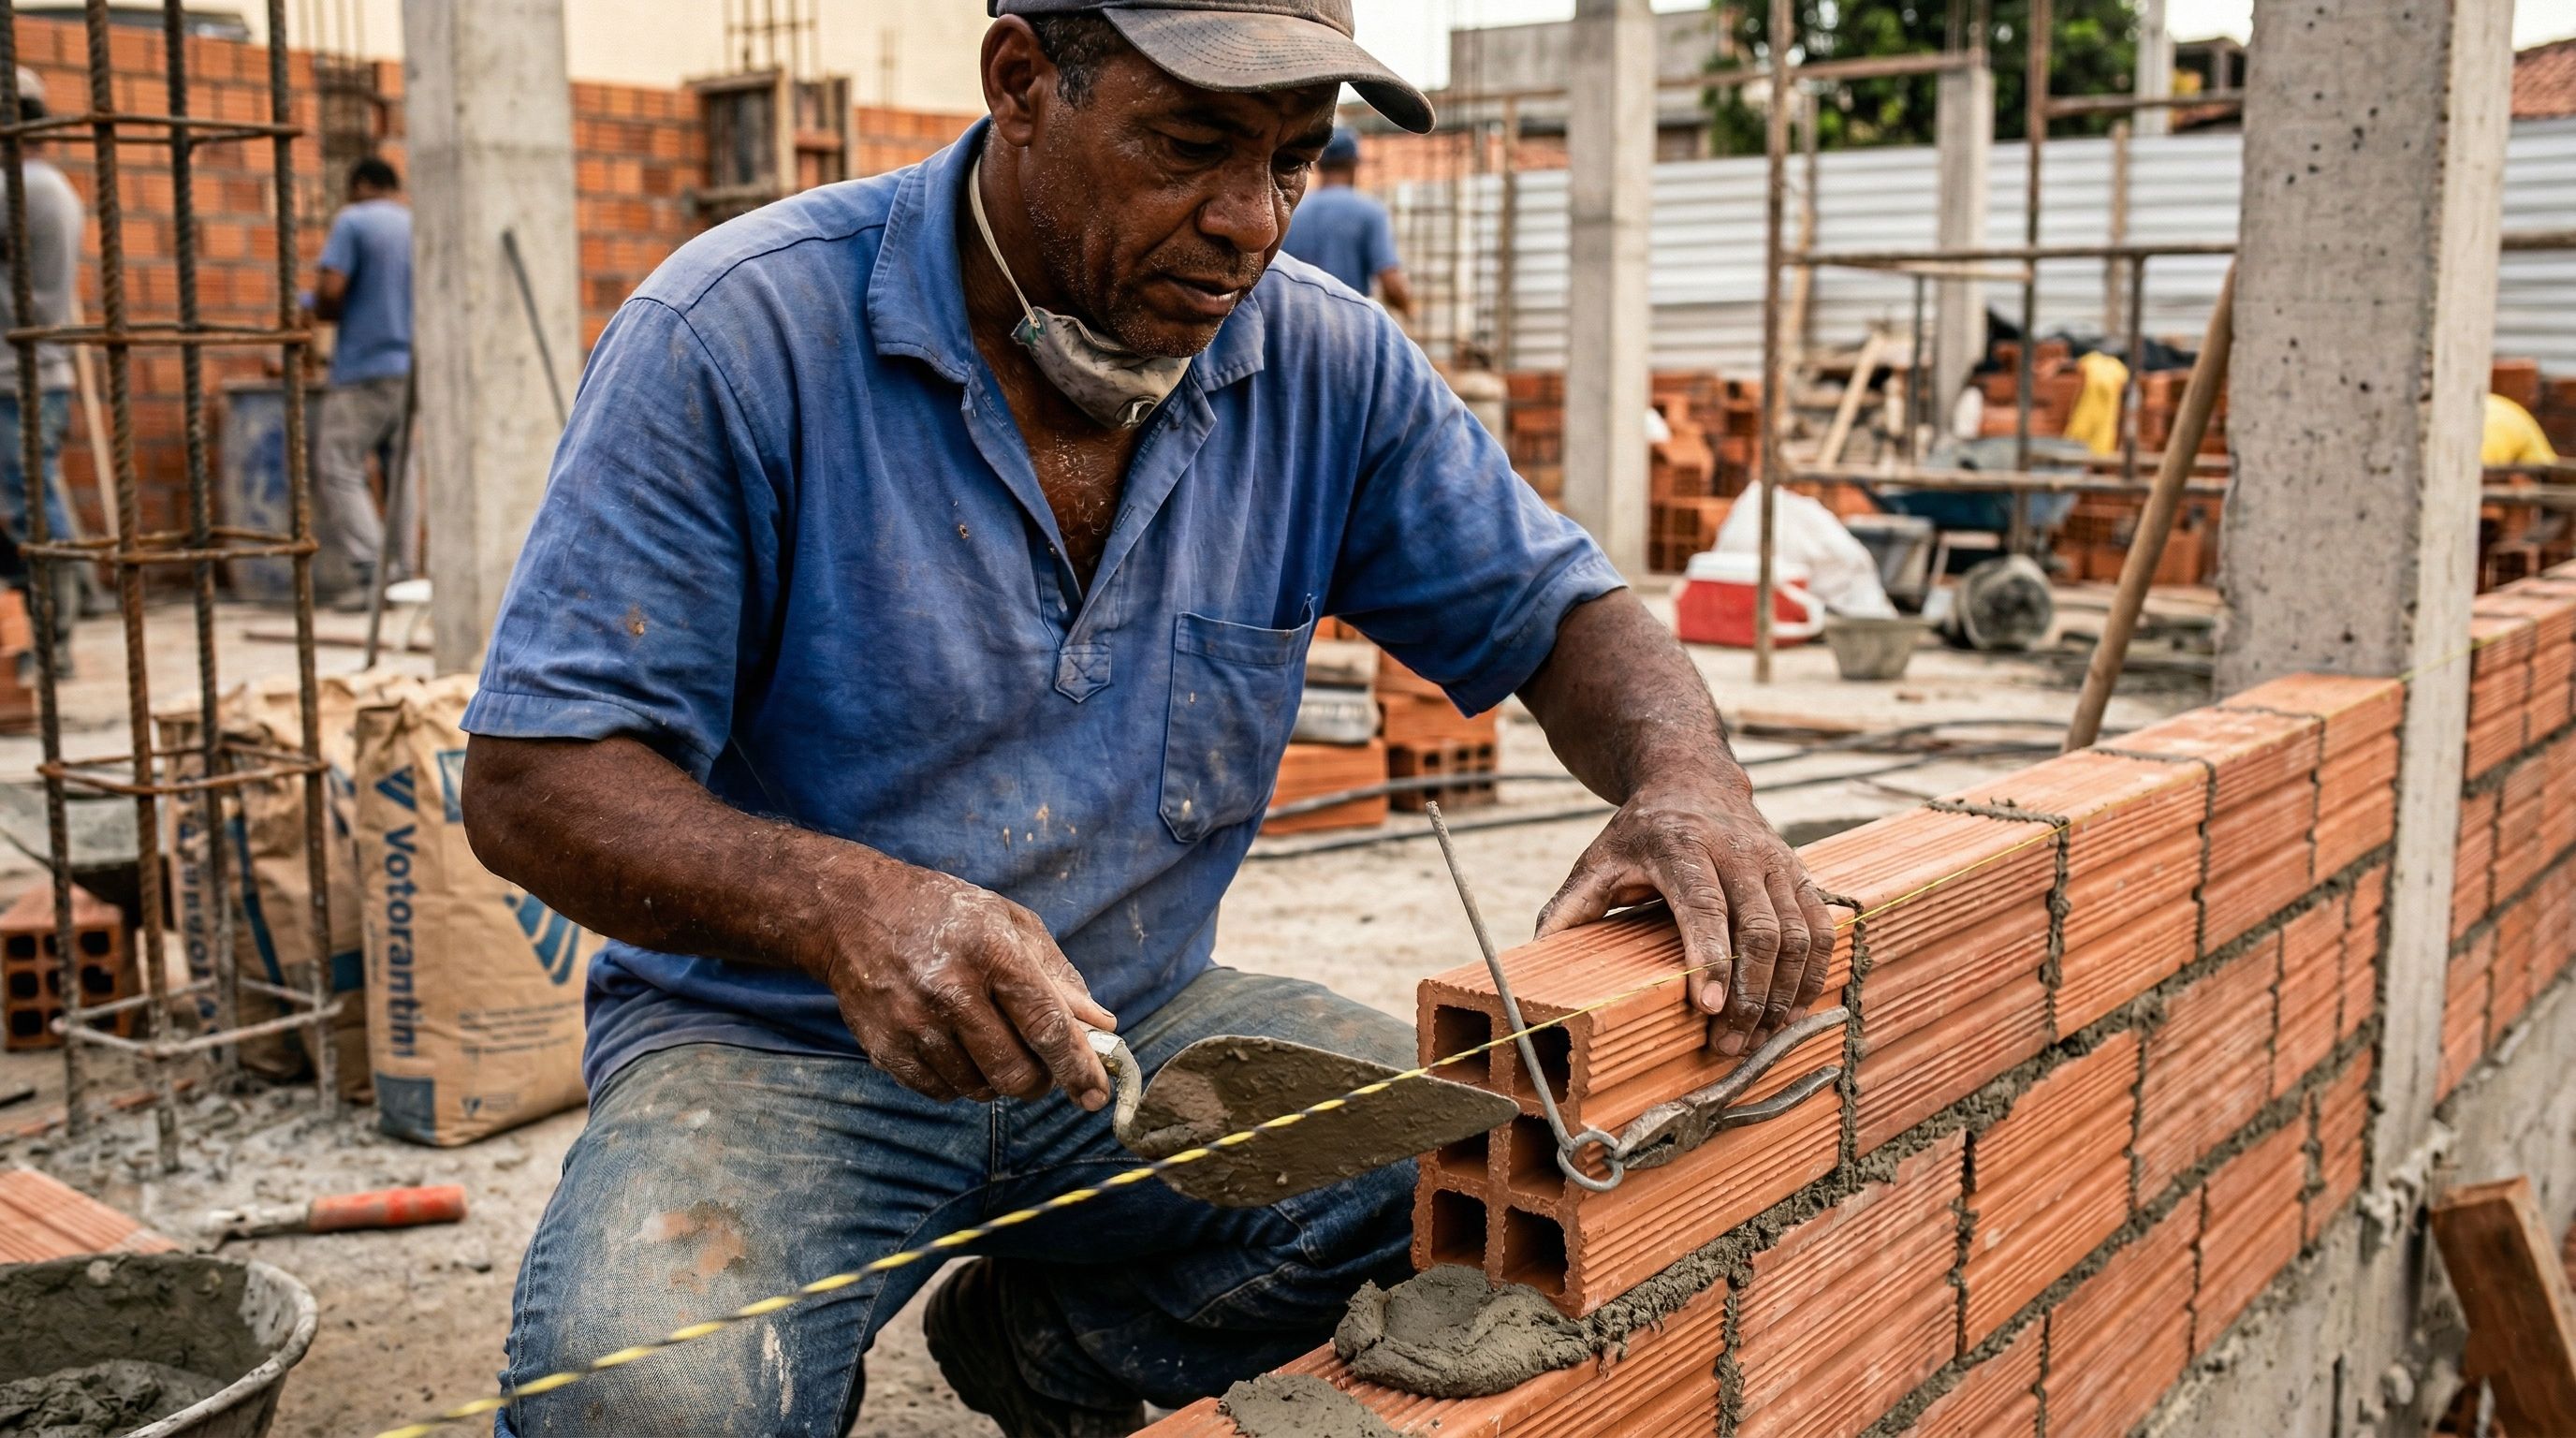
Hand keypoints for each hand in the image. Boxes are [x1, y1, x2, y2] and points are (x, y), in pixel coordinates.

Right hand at [817, 858, 1117, 1109]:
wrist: (853, 912)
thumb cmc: (944, 914)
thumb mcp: (1009, 923)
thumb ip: (1058, 976)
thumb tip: (1101, 1025)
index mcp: (991, 952)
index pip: (1046, 1026)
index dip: (1077, 1067)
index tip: (1095, 1096)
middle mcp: (951, 992)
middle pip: (1015, 1072)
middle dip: (1039, 1080)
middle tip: (1040, 1066)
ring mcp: (914, 1024)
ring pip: (980, 1089)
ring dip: (997, 1080)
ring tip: (988, 1042)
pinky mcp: (886, 1049)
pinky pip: (942, 1093)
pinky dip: (960, 1082)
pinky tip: (954, 1047)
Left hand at [1536, 772, 1836, 1055]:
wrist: (1693, 779)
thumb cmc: (1639, 832)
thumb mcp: (1597, 860)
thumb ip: (1569, 908)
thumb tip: (1536, 958)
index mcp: (1680, 846)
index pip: (1703, 905)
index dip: (1709, 957)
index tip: (1711, 1007)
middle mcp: (1736, 850)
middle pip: (1759, 929)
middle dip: (1751, 994)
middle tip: (1730, 1045)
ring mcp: (1774, 861)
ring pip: (1797, 933)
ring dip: (1783, 993)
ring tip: (1760, 1038)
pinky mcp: (1799, 873)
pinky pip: (1822, 928)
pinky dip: (1814, 973)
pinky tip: (1794, 1009)